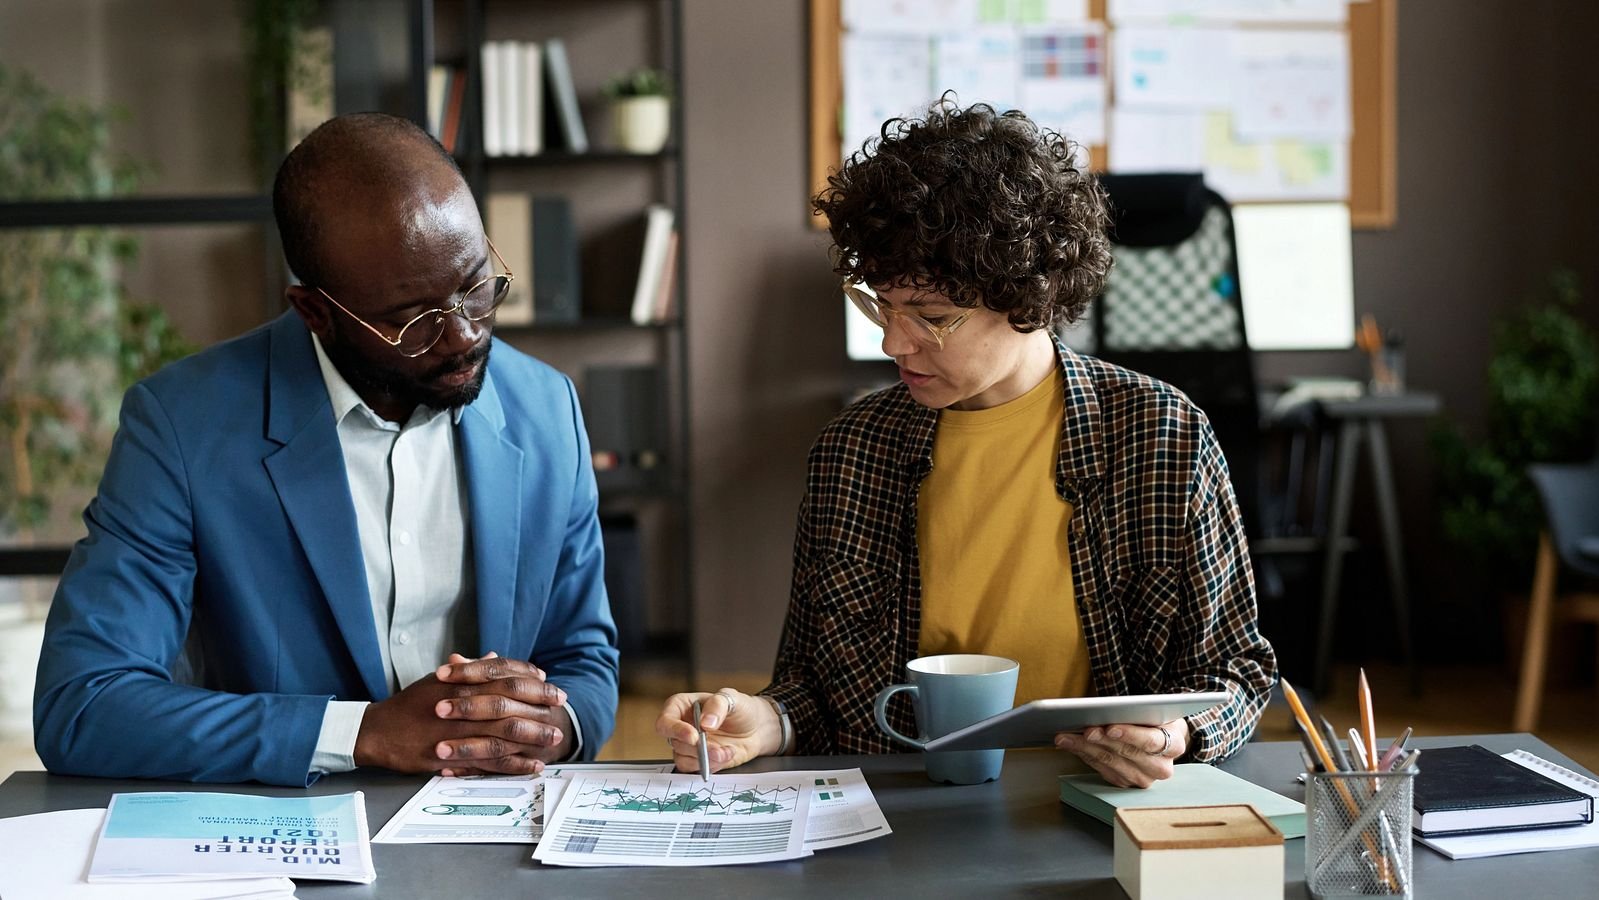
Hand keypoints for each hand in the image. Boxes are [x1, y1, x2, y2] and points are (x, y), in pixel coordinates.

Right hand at [354, 652, 568, 775]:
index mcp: (460, 682)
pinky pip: (490, 762)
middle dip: (539, 706)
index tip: (549, 682)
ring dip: (533, 736)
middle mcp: (461, 703)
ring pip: (504, 732)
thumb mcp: (439, 680)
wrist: (377, 731)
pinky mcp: (452, 756)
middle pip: (510, 702)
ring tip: (553, 738)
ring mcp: (457, 731)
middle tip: (560, 709)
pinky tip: (532, 765)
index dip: (530, 678)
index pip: (504, 675)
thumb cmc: (410, 704)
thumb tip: (495, 656)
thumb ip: (469, 669)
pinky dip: (514, 764)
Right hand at [654, 688, 780, 774]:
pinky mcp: (698, 760)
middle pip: (675, 743)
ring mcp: (689, 745)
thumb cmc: (740, 708)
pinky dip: (712, 765)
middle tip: (716, 748)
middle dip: (697, 748)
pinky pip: (695, 769)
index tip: (694, 736)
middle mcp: (681, 727)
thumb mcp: (731, 698)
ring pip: (683, 759)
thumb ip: (717, 706)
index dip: (676, 730)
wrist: (757, 728)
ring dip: (706, 759)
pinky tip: (726, 754)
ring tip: (726, 751)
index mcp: (681, 706)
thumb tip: (705, 723)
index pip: (666, 721)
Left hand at [1054, 718, 1188, 787]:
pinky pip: (1101, 769)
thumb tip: (1108, 710)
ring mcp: (1142, 779)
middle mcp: (1161, 768)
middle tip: (1082, 730)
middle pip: (1126, 753)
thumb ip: (1140, 710)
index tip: (1110, 728)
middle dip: (1101, 740)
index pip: (1151, 741)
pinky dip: (1083, 755)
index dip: (1129, 735)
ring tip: (1066, 736)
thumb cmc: (1155, 718)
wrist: (1162, 737)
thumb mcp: (1155, 710)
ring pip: (1110, 763)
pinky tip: (1069, 744)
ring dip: (1085, 748)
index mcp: (1174, 745)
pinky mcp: (1125, 783)